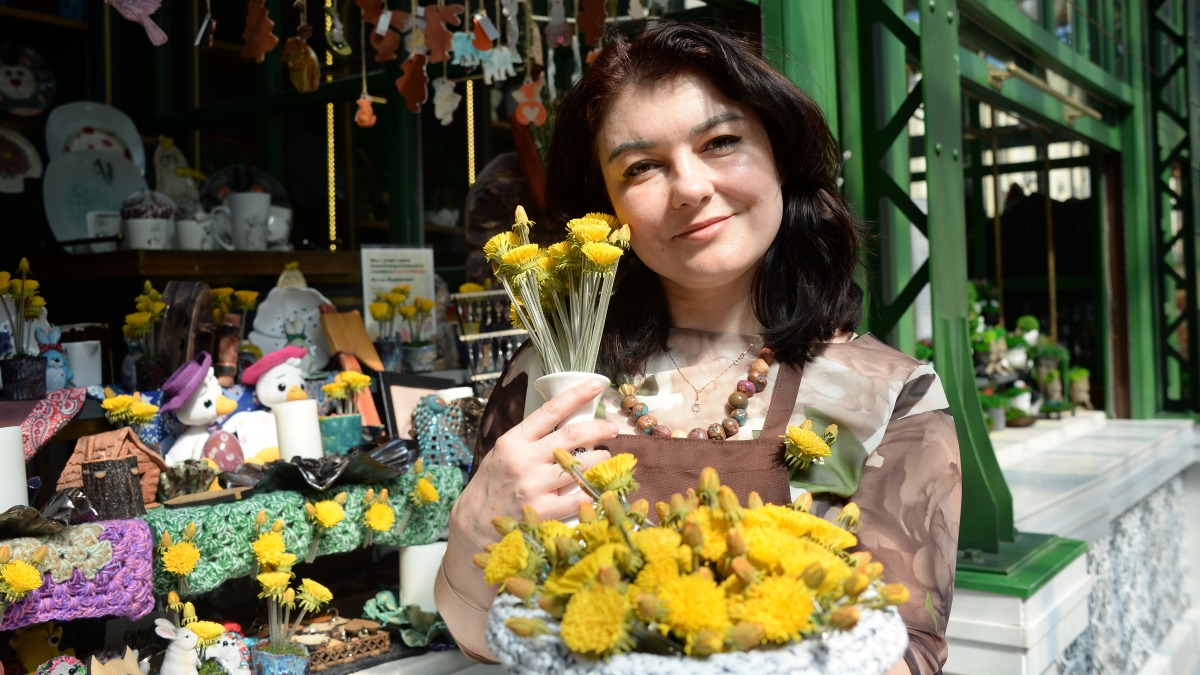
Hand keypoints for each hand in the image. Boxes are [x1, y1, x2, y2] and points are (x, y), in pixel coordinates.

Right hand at [453, 377, 616, 547]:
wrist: (474, 523)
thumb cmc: (493, 485)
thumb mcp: (504, 453)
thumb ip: (531, 440)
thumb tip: (566, 425)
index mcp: (514, 441)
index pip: (550, 411)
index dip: (576, 395)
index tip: (595, 385)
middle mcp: (524, 460)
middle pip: (572, 435)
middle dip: (599, 428)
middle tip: (612, 429)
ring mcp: (534, 486)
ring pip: (581, 465)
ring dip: (601, 460)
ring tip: (605, 460)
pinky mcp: (542, 511)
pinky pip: (578, 498)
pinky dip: (592, 492)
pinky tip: (597, 489)